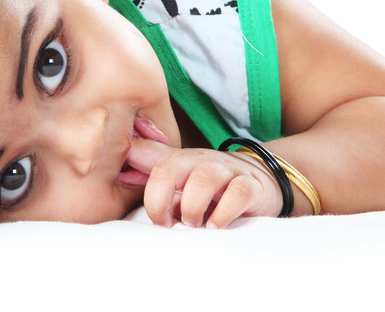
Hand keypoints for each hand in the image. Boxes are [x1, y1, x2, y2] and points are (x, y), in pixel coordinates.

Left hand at [127, 137, 282, 227]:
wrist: (262, 177)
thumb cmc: (213, 182)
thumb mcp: (180, 172)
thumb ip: (151, 165)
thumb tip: (122, 166)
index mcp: (180, 159)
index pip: (150, 166)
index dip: (147, 196)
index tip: (157, 219)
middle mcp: (201, 161)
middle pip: (169, 170)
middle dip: (160, 201)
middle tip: (168, 223)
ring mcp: (227, 171)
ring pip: (203, 179)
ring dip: (192, 207)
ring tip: (194, 223)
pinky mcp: (251, 185)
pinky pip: (238, 193)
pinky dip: (223, 212)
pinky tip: (216, 225)